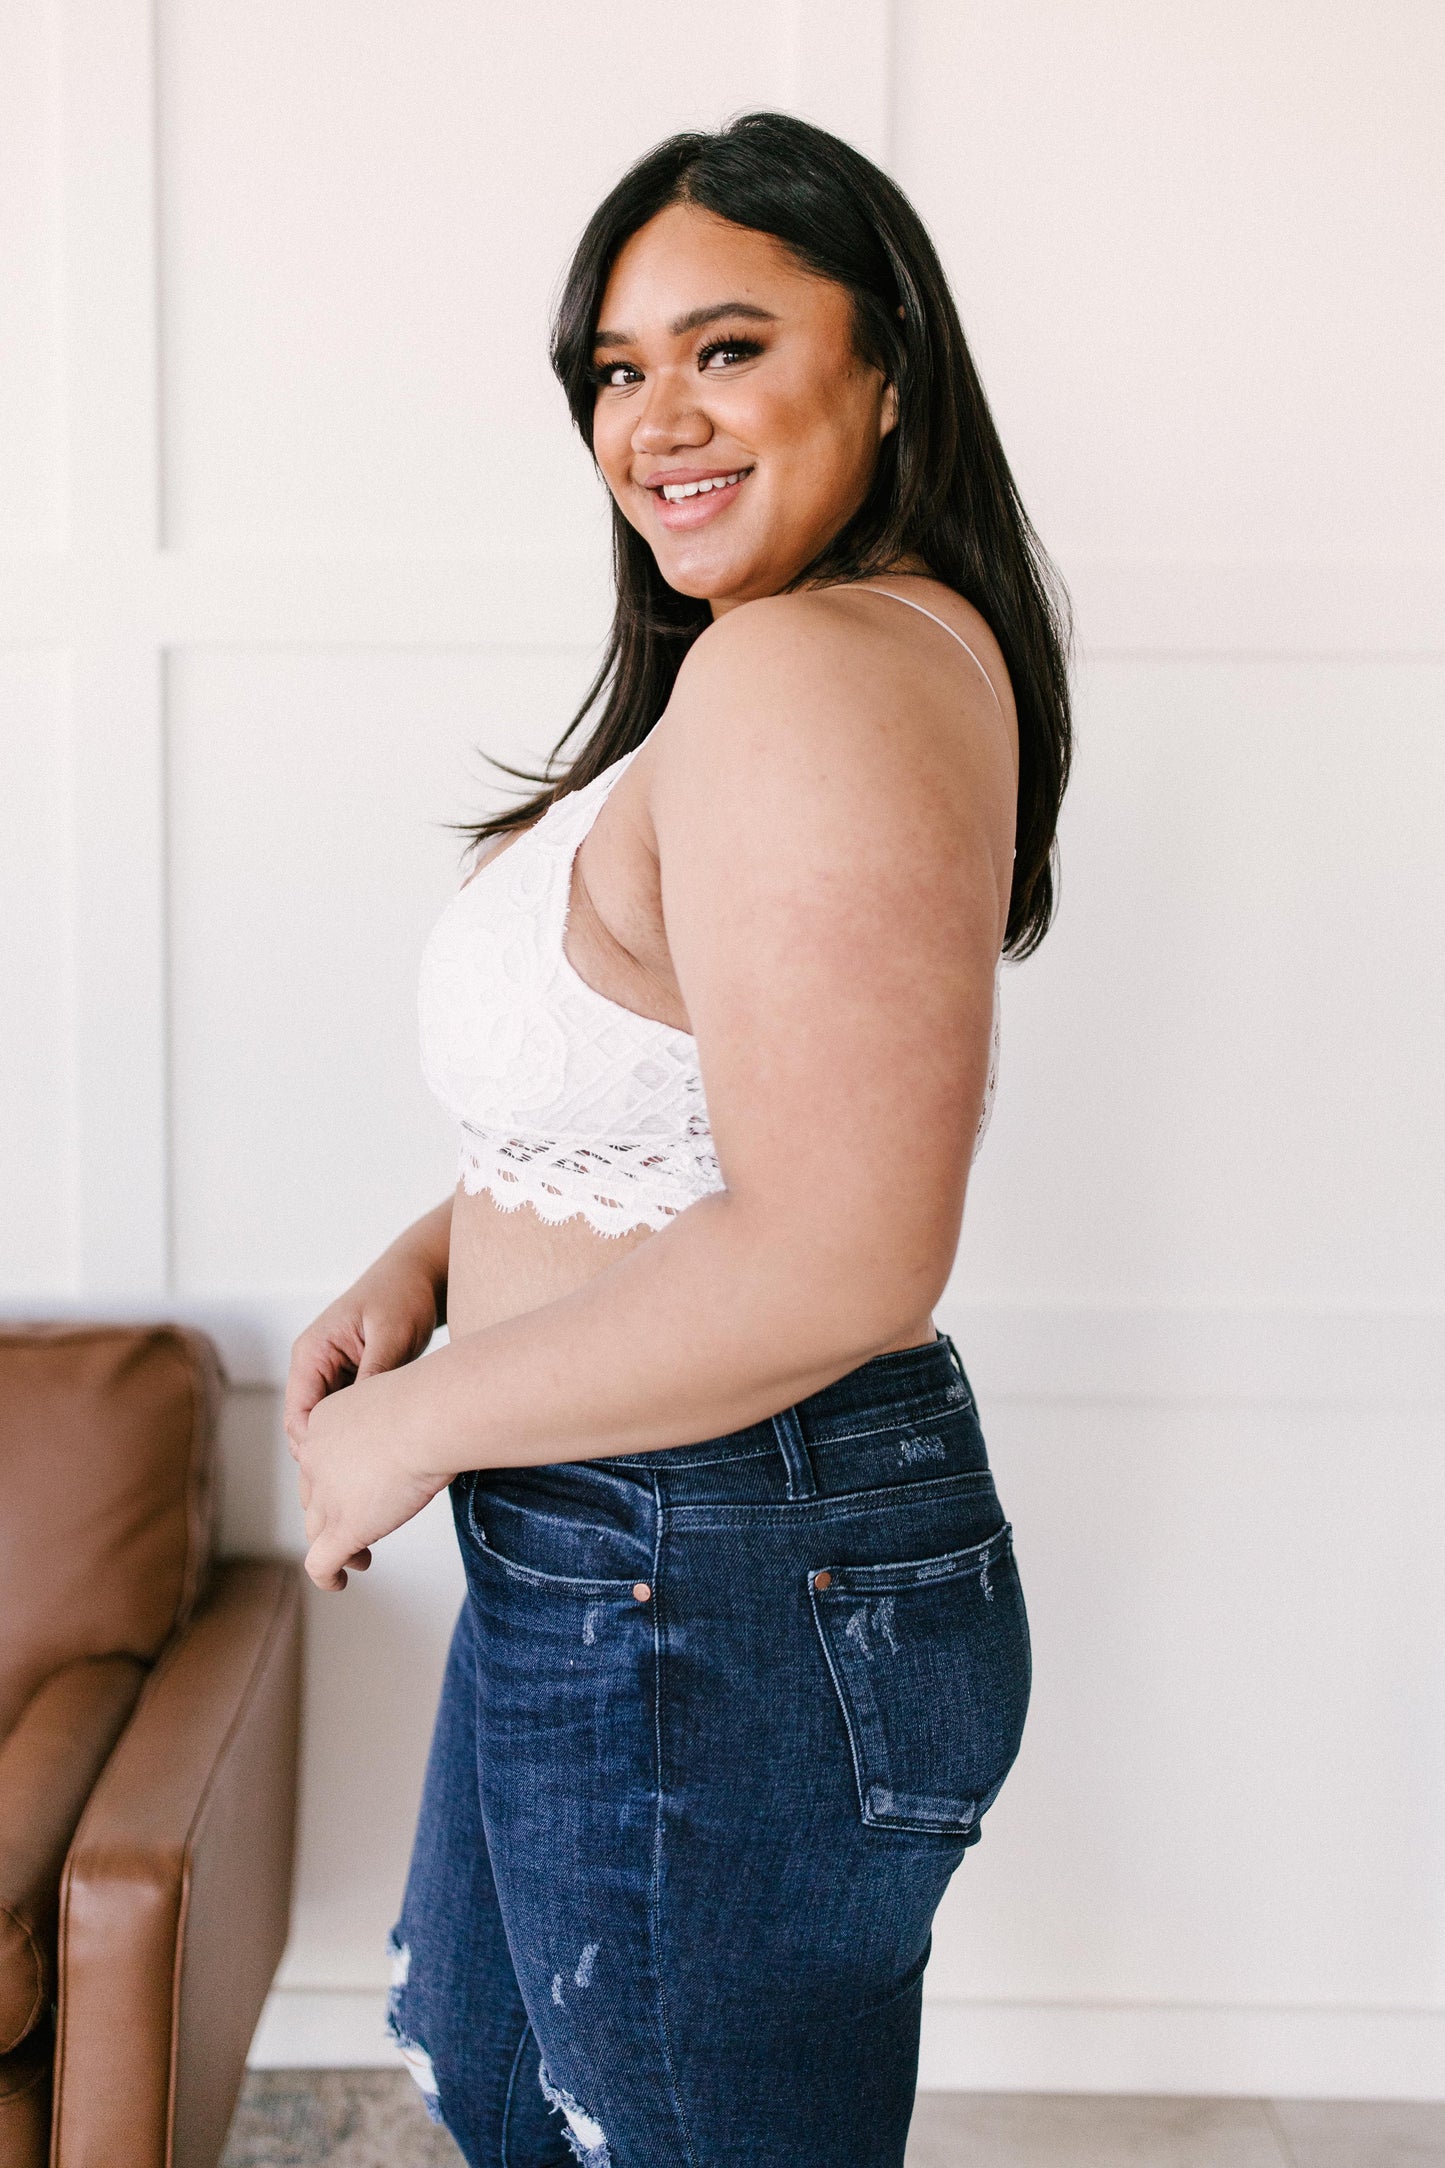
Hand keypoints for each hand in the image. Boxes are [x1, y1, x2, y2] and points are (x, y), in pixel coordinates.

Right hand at [284, 1251, 439, 1458]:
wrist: (421, 1275)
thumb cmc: (403, 1295)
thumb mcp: (391, 1335)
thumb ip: (374, 1374)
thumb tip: (361, 1421)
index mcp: (311, 1352)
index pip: (298, 1414)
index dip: (316, 1447)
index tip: (347, 1470)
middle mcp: (313, 1365)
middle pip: (308, 1426)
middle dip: (329, 1453)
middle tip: (363, 1480)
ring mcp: (331, 1373)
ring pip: (328, 1424)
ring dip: (347, 1445)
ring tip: (377, 1468)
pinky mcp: (350, 1379)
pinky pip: (347, 1415)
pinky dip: (361, 1431)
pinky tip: (387, 1448)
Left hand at [293, 1363, 455, 1590]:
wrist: (430, 1416)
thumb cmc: (432, 1400)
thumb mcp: (403, 1398)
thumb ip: (402, 1417)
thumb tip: (428, 1426)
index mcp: (325, 1421)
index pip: (320, 1457)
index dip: (335, 1476)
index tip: (358, 1485)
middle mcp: (316, 1457)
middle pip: (314, 1494)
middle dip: (333, 1511)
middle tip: (362, 1519)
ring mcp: (327, 1495)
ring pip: (317, 1531)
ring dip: (334, 1546)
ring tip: (358, 1558)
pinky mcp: (343, 1528)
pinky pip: (320, 1563)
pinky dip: (327, 1577)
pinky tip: (339, 1583)